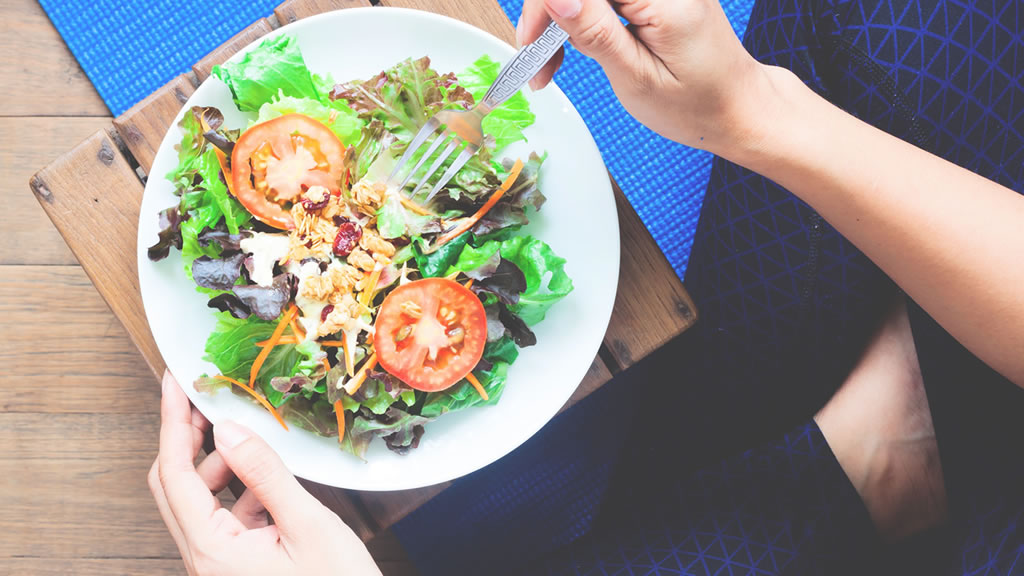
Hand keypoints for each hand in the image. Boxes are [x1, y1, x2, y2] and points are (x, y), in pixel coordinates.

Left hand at [149, 370, 380, 575]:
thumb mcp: (308, 526)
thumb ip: (265, 475)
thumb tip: (229, 428)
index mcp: (212, 550)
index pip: (175, 474)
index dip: (173, 422)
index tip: (176, 382)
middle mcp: (205, 559)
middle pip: (175, 486)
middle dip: (191, 439)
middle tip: (212, 399)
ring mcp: (219, 565)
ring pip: (200, 501)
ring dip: (221, 466)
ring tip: (256, 445)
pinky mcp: (237, 566)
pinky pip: (225, 518)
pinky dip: (241, 492)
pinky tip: (270, 482)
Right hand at [518, 0, 769, 151]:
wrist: (739, 108)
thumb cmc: (698, 105)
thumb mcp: (637, 79)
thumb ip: (595, 33)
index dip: (547, 3)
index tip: (532, 39)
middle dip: (550, 11)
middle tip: (537, 59)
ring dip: (563, 17)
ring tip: (551, 63)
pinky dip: (583, 17)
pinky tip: (574, 46)